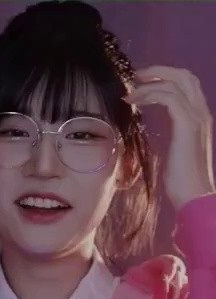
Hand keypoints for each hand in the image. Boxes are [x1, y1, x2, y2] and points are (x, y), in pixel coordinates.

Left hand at [126, 66, 215, 208]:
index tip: (139, 82)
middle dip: (158, 71)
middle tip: (134, 78)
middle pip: (185, 75)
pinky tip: (133, 102)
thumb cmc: (181, 178)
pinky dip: (149, 94)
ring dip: (148, 83)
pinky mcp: (188, 125)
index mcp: (199, 116)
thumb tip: (146, 121)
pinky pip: (169, 97)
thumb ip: (169, 130)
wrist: (193, 194)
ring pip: (177, 82)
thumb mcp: (173, 147)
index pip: (187, 84)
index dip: (163, 77)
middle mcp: (202, 112)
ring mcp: (197, 117)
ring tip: (128, 93)